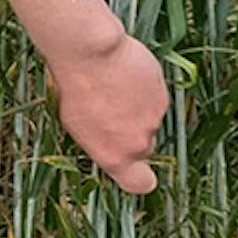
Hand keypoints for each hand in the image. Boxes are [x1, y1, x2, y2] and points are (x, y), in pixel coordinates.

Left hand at [47, 25, 168, 192]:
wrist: (91, 54)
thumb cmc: (75, 87)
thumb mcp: (75, 124)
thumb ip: (99, 141)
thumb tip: (107, 141)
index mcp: (113, 156)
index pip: (139, 183)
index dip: (141, 178)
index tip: (138, 171)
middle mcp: (137, 144)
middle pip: (143, 146)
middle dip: (133, 132)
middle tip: (113, 112)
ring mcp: (154, 120)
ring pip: (150, 119)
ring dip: (138, 107)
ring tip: (115, 87)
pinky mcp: (163, 96)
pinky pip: (155, 97)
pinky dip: (145, 89)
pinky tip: (127, 76)